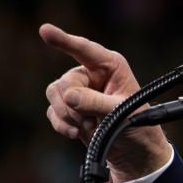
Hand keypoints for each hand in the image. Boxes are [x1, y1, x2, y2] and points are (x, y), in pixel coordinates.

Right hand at [40, 23, 170, 182]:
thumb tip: (69, 97)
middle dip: (74, 104)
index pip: (84, 49)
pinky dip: (62, 124)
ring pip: (54, 94)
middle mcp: (92, 73)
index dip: (64, 40)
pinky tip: (77, 133)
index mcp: (110, 66)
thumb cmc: (138, 125)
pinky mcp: (69, 108)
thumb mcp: (123, 112)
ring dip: (69, 115)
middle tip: (92, 119)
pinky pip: (52, 111)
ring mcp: (79, 90)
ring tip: (90, 126)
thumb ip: (96, 102)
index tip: (45, 30)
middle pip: (65, 81)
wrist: (135, 152)